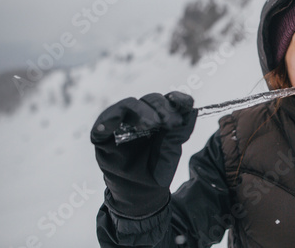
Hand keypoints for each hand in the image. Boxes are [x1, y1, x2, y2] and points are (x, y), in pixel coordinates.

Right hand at [91, 91, 196, 216]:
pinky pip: (102, 123)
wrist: (139, 196)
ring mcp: (121, 123)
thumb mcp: (171, 153)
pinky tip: (109, 127)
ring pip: (129, 105)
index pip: (168, 100)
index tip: (184, 103)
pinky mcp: (103, 135)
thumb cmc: (155, 172)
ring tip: (151, 124)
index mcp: (159, 118)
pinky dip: (107, 122)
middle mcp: (140, 116)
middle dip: (162, 108)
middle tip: (170, 123)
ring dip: (141, 111)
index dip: (177, 98)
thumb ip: (180, 133)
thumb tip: (192, 110)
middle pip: (150, 99)